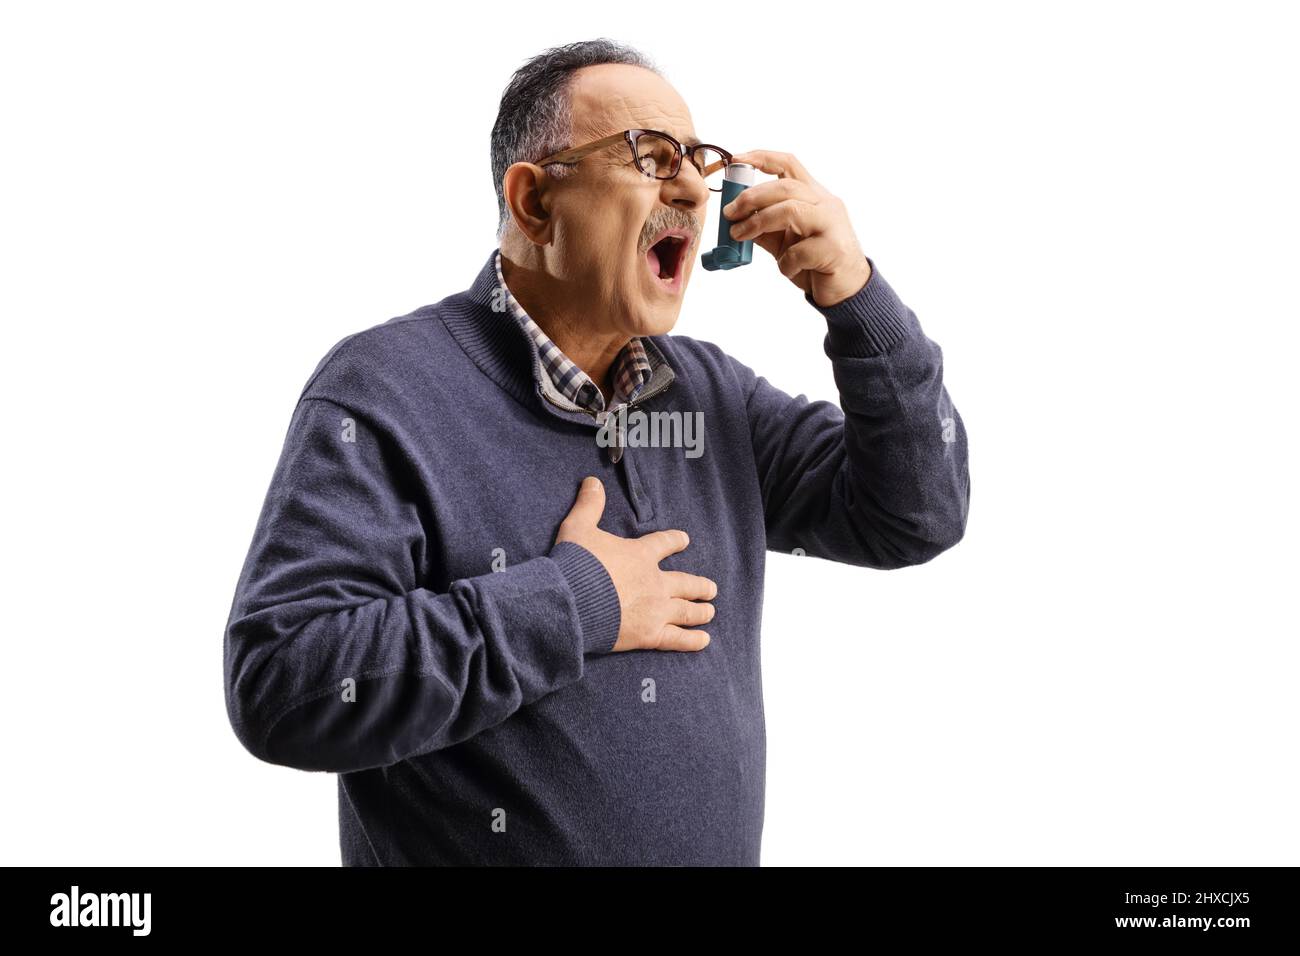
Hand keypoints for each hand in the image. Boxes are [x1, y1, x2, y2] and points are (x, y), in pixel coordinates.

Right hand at [555, 477, 715, 650]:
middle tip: (711, 588)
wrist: (571, 602)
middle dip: (699, 585)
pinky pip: (677, 638)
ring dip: (701, 611)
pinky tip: (705, 640)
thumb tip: (592, 480)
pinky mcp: (649, 634)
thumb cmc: (576, 564)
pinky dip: (692, 640)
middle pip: (685, 582)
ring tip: (710, 611)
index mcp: (640, 555)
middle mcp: (655, 582)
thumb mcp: (578, 528)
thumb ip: (589, 505)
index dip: (675, 541)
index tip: (685, 540)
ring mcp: (656, 610)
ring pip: (687, 610)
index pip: (664, 544)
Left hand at [722, 149, 871, 306]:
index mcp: (813, 195)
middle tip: (729, 212)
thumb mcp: (784, 241)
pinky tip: (788, 270)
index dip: (761, 157)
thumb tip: (734, 218)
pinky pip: (799, 251)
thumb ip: (764, 227)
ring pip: (791, 211)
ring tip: (739, 236)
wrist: (848, 290)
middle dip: (751, 197)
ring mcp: (832, 224)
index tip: (735, 159)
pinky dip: (785, 262)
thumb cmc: (814, 262)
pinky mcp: (834, 249)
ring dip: (758, 222)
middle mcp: (825, 203)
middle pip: (785, 187)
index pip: (789, 164)